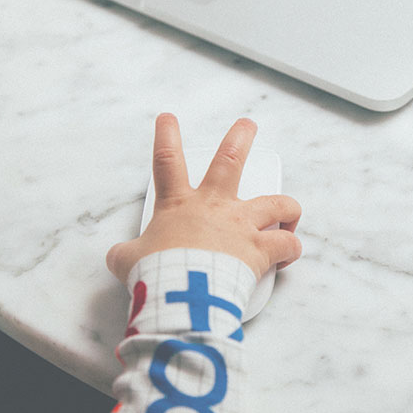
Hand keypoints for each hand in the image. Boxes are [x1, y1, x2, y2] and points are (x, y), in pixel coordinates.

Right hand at [106, 114, 301, 281]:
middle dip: (240, 138)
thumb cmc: (157, 273)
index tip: (168, 119)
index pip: (167, 160)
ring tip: (290, 210)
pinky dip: (291, 247)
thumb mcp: (128, 260)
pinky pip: (287, 243)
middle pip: (230, 160)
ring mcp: (241, 225)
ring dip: (287, 205)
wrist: (183, 292)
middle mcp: (214, 206)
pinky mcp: (261, 249)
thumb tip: (122, 257)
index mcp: (178, 205)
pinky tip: (288, 253)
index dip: (166, 136)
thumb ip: (127, 253)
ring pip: (276, 202)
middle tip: (248, 125)